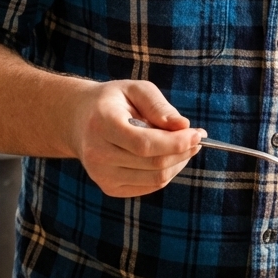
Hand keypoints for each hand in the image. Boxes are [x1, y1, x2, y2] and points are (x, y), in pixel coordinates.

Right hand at [68, 80, 204, 197]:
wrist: (79, 120)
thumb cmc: (113, 101)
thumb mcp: (135, 89)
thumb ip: (159, 106)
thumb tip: (183, 126)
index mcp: (102, 124)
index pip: (144, 144)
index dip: (176, 142)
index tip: (198, 133)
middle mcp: (97, 154)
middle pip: (154, 163)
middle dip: (183, 151)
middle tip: (197, 137)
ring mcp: (101, 175)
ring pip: (156, 179)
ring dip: (179, 163)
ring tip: (185, 145)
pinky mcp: (109, 188)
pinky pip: (150, 186)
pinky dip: (167, 172)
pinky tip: (168, 155)